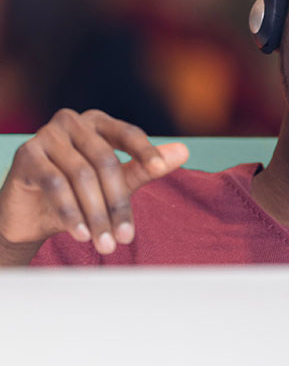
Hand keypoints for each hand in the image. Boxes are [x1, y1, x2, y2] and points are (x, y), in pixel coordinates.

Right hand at [0, 109, 187, 259]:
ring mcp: (47, 135)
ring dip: (96, 214)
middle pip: (106, 161)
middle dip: (118, 203)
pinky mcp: (27, 154)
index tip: (161, 168)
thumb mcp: (116, 182)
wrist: (30, 214)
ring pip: (82, 175)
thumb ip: (146, 167)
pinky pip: (55, 183)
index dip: (146, 151)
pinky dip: (71, 212)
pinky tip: (82, 234)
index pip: (128, 134)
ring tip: (106, 244)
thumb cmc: (78, 193)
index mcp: (99, 123)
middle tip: (126, 237)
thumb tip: (183, 151)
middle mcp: (73, 122)